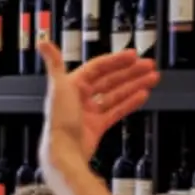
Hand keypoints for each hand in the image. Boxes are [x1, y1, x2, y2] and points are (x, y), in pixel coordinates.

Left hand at [38, 43, 159, 169]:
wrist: (64, 151)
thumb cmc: (59, 120)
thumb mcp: (58, 87)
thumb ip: (54, 63)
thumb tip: (43, 43)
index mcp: (72, 85)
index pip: (98, 67)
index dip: (116, 60)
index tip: (132, 55)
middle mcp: (81, 97)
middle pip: (110, 80)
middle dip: (130, 72)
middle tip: (148, 65)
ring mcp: (90, 112)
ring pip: (116, 94)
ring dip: (134, 85)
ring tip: (151, 78)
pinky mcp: (97, 127)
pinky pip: (116, 111)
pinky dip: (130, 103)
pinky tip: (142, 95)